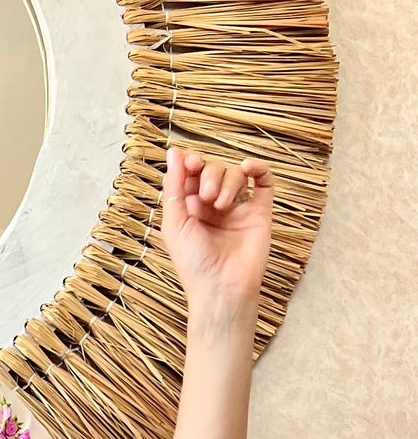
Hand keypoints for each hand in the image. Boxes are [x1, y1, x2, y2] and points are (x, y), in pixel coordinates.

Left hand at [160, 146, 273, 312]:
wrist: (221, 288)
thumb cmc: (193, 263)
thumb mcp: (175, 224)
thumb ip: (174, 188)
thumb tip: (174, 151)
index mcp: (191, 209)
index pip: (194, 173)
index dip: (193, 162)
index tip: (192, 163)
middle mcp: (214, 206)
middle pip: (215, 170)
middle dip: (210, 175)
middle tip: (207, 198)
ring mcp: (238, 208)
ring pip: (236, 174)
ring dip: (228, 181)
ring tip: (221, 205)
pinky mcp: (260, 211)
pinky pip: (263, 181)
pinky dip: (258, 168)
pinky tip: (248, 168)